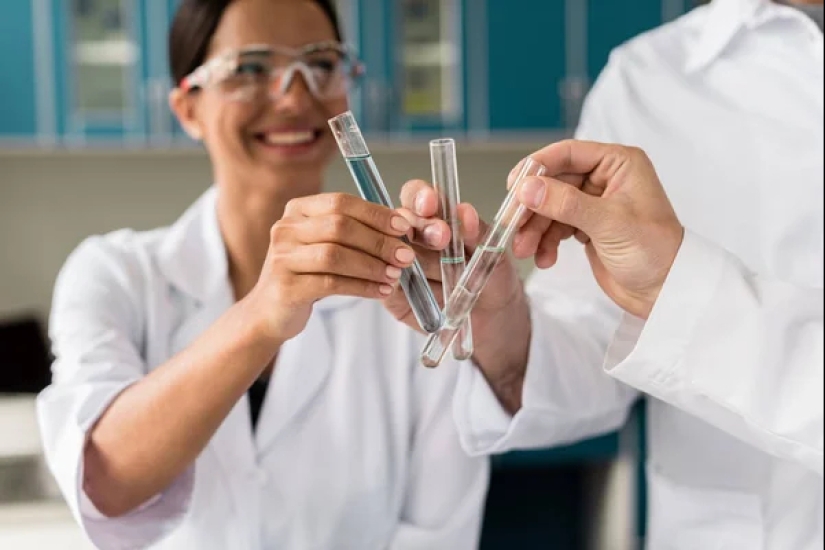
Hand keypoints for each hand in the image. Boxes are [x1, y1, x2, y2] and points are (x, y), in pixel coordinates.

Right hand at [247, 193, 414, 341]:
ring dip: (372, 266)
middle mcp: (286, 229)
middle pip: (339, 227)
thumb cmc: (307, 275)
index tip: (404, 228)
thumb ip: (356, 232)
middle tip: (406, 256)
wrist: (271, 311)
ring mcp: (281, 258)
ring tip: (395, 276)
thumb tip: (402, 227)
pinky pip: (331, 284)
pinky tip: (380, 291)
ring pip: (335, 255)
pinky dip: (361, 287)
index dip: (375, 214)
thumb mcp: (326, 245)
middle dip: (379, 241)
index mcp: (298, 210)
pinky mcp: (285, 287)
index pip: (340, 202)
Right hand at [383, 180, 532, 411]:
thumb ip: (476, 232)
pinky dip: (392, 279)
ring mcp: (399, 263)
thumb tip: (465, 213)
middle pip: (400, 221)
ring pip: (390, 250)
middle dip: (420, 226)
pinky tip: (402, 280)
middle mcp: (414, 237)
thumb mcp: (492, 252)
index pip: (419, 197)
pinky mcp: (392, 292)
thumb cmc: (491, 278)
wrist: (492, 318)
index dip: (420, 196)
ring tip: (426, 265)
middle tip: (442, 236)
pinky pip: (384, 282)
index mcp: (436, 217)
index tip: (431, 203)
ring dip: (406, 255)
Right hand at [514, 140, 684, 318]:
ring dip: (534, 228)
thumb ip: (566, 204)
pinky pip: (555, 227)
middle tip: (512, 224)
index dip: (537, 167)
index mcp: (618, 164)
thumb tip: (528, 188)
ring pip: (550, 207)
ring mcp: (594, 204)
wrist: (666, 292)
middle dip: (531, 206)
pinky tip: (544, 258)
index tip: (514, 186)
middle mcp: (605, 179)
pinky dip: (545, 242)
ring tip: (524, 250)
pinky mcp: (587, 227)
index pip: (568, 154)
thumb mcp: (609, 223)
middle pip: (553, 182)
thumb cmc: (655, 252)